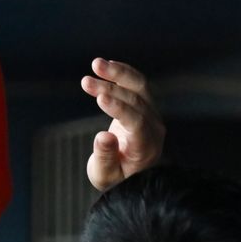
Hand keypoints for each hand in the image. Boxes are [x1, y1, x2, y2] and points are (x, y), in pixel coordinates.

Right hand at [81, 58, 163, 190]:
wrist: (132, 175)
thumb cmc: (116, 178)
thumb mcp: (105, 175)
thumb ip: (105, 157)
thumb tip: (102, 136)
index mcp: (146, 147)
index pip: (136, 122)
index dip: (119, 108)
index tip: (100, 97)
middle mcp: (154, 128)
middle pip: (137, 102)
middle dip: (110, 89)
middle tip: (86, 81)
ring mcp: (152, 115)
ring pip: (139, 88)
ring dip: (118, 74)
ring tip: (95, 64)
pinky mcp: (145, 106)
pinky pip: (137, 85)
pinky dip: (122, 74)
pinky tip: (106, 65)